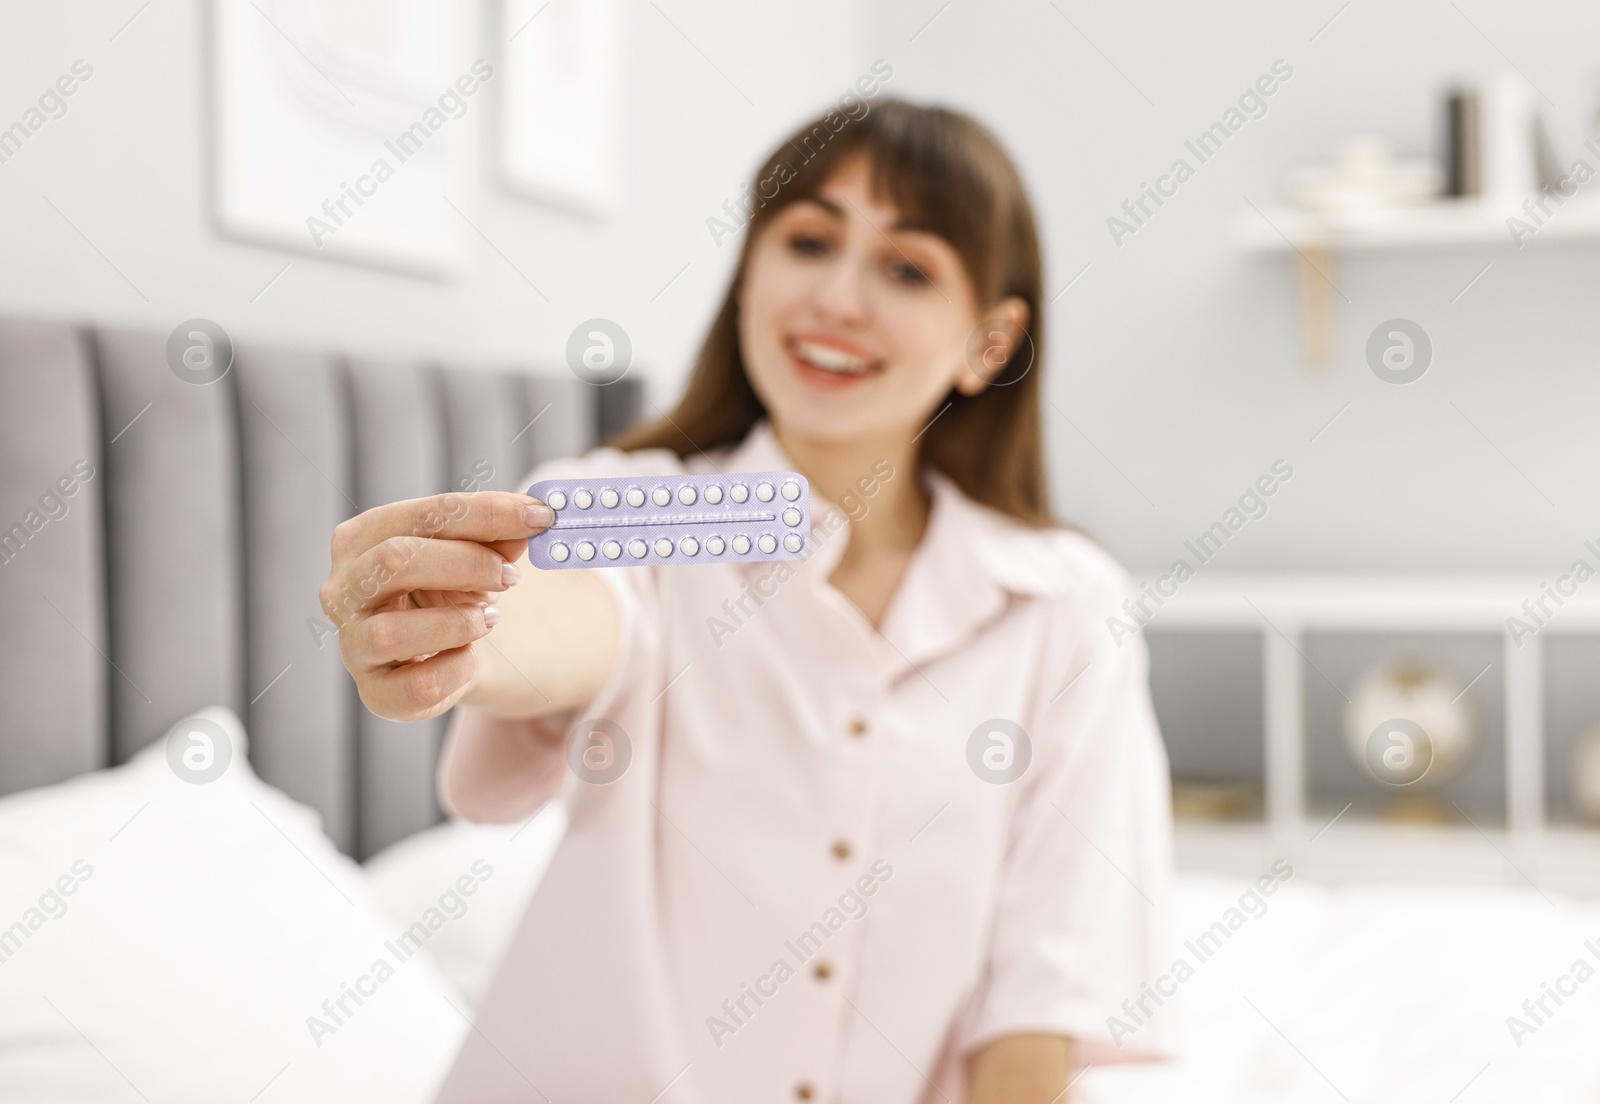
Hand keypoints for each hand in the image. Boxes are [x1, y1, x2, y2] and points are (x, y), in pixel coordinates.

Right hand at [320, 491, 554, 720]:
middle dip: (467, 564)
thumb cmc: (451, 587)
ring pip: (392, 633)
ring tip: (490, 617)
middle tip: (511, 575)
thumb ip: (498, 537)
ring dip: (458, 623)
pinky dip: (458, 669)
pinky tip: (470, 656)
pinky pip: (418, 687)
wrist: (444, 649)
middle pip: (396, 561)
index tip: (539, 516)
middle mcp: (344, 589)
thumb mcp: (474, 554)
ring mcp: (353, 644)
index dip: (486, 512)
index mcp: (362, 538)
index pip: (423, 514)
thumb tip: (530, 521)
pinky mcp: (376, 692)